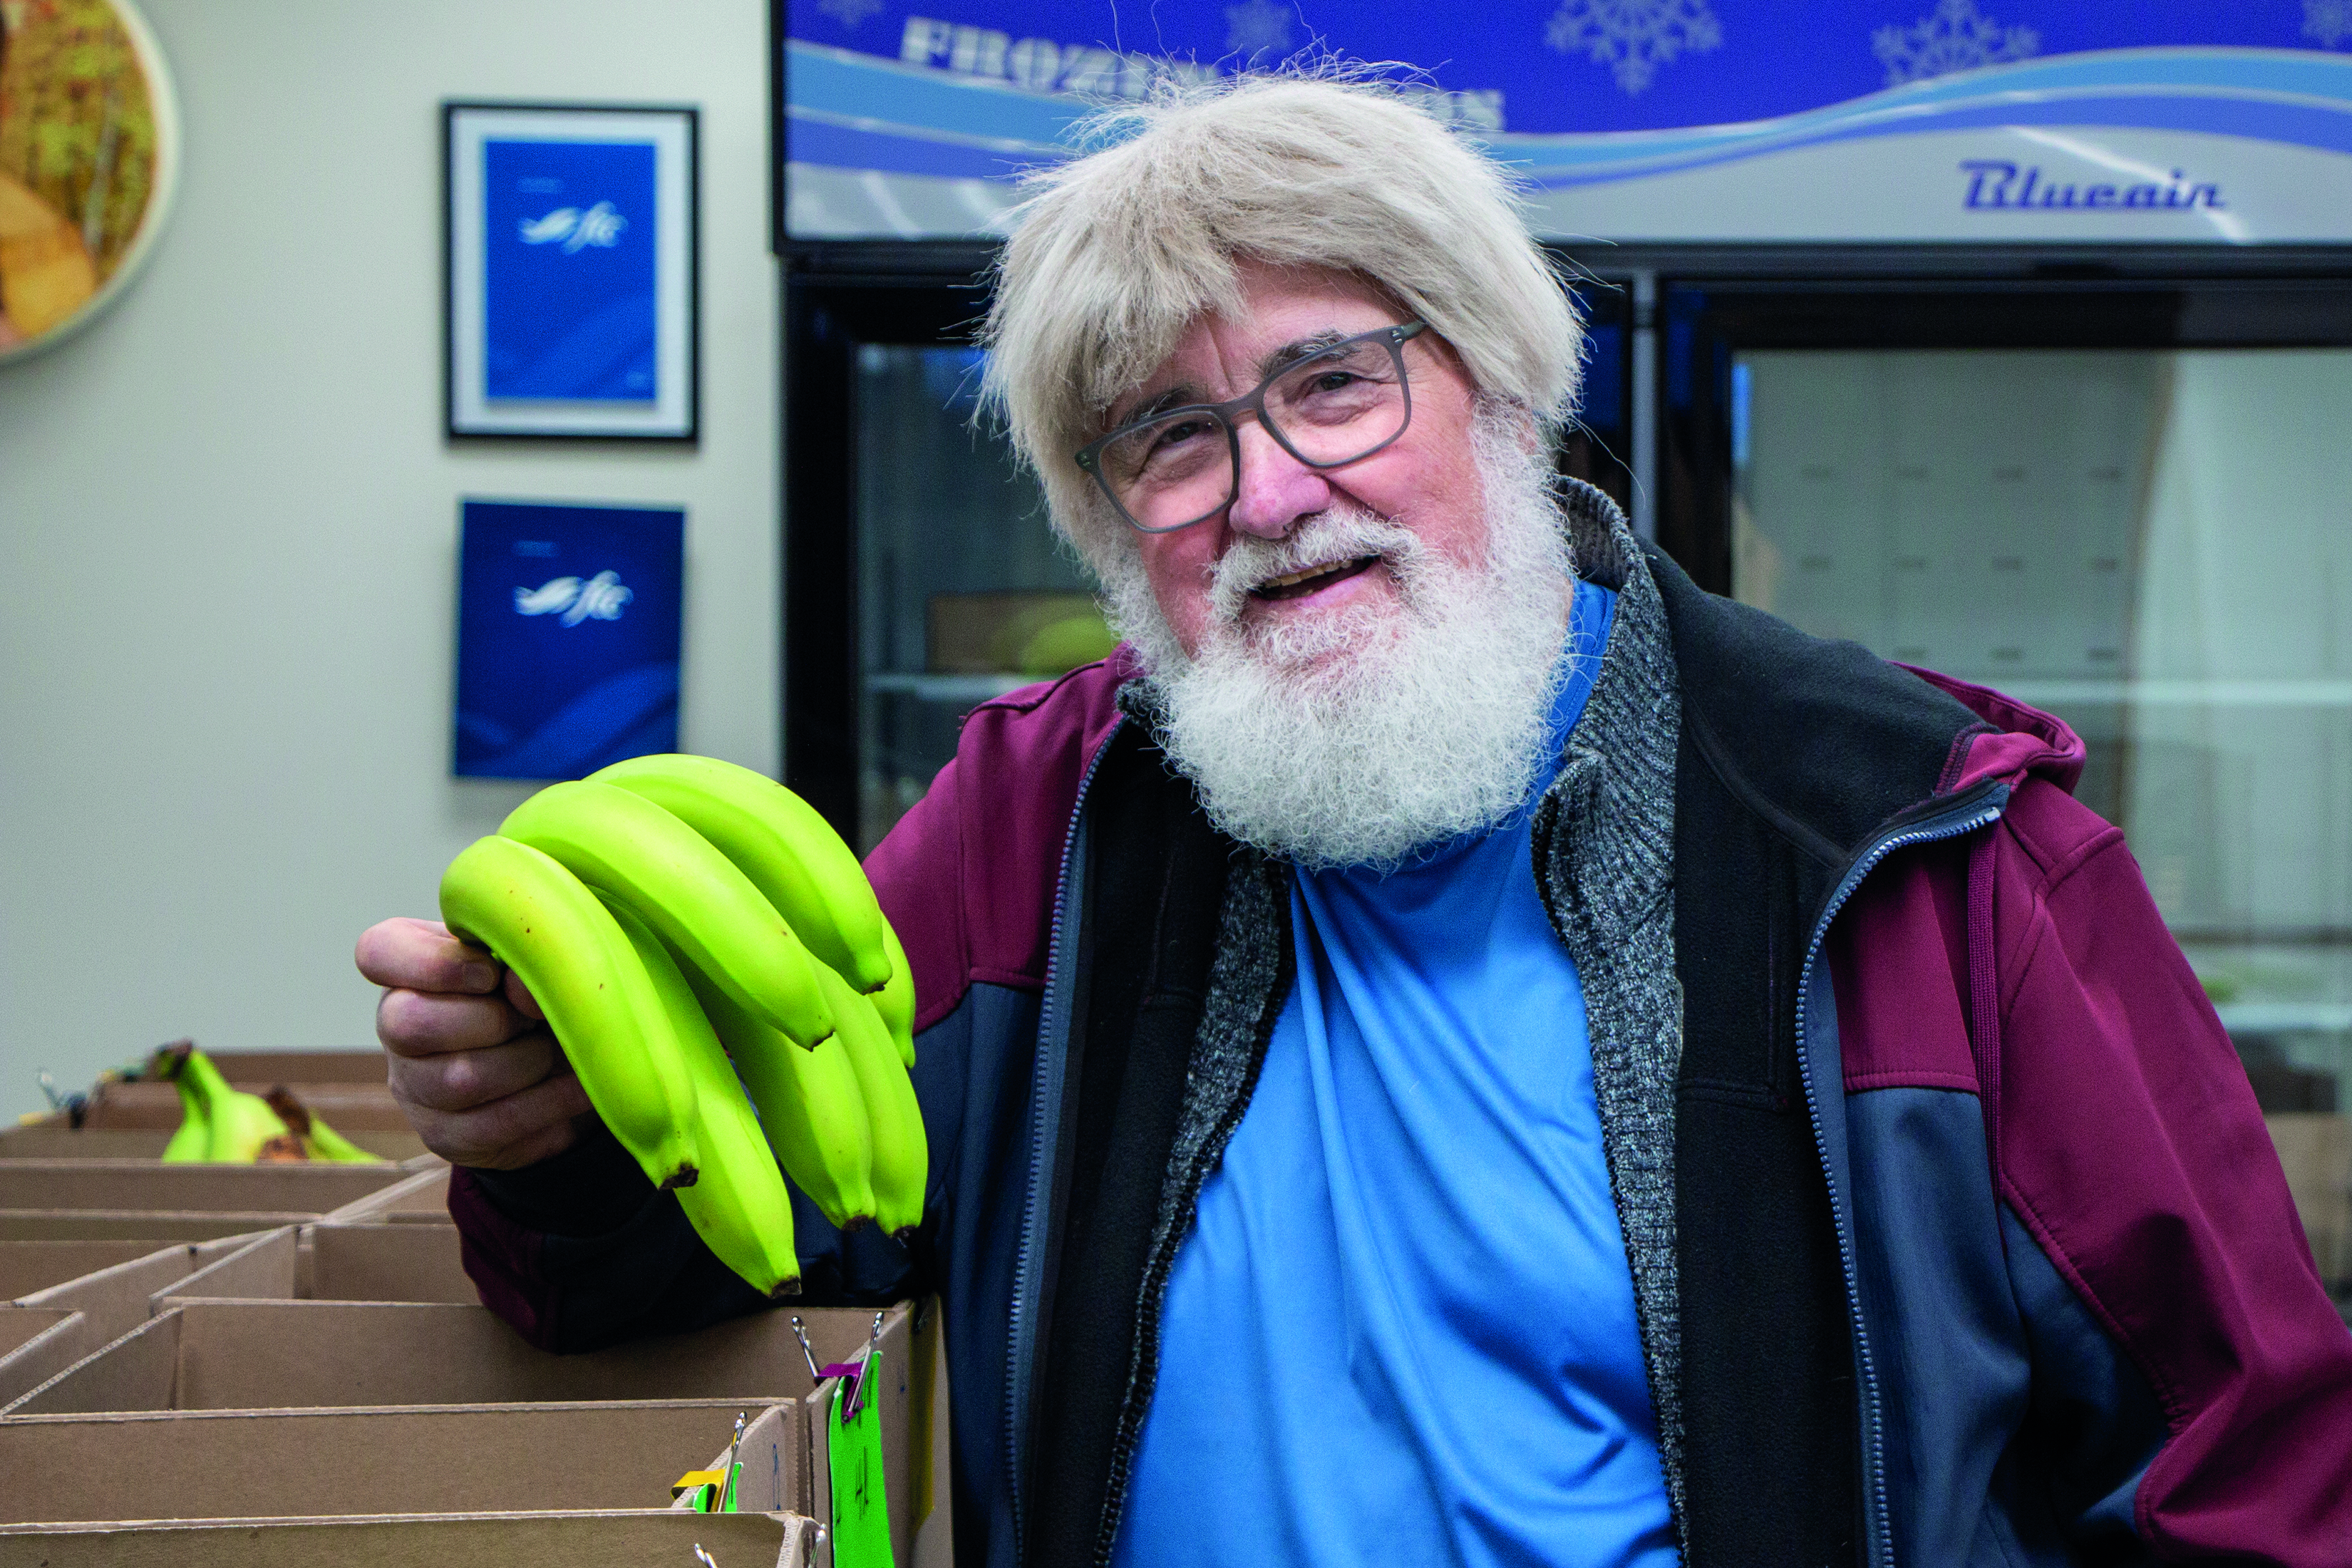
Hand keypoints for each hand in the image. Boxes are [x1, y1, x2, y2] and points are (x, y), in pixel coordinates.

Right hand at [355, 917, 592, 1169]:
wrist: (557, 1063)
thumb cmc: (533, 993)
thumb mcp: (529, 963)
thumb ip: (522, 959)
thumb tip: (523, 986)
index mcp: (406, 968)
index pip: (376, 953)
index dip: (433, 963)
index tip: (491, 971)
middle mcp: (394, 1026)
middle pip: (412, 1023)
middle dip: (494, 1019)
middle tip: (536, 1016)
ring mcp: (414, 1087)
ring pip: (460, 1079)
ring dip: (530, 1061)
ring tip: (561, 1049)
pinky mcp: (444, 1136)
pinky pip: (494, 1124)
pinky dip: (550, 1102)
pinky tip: (580, 1087)